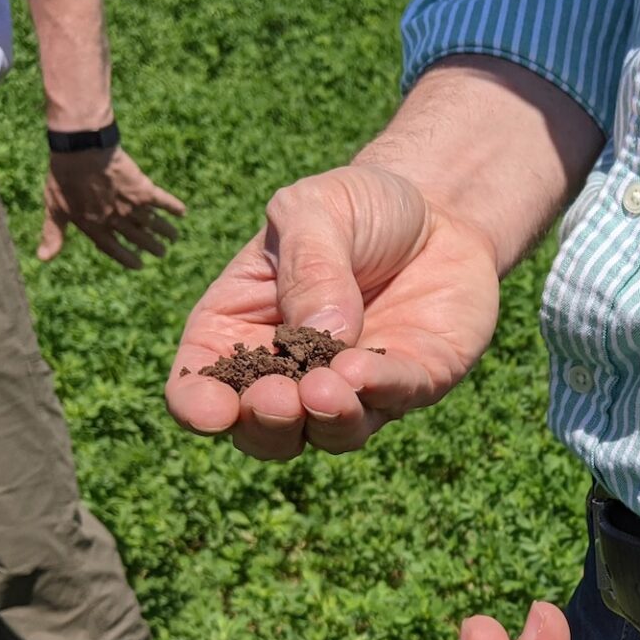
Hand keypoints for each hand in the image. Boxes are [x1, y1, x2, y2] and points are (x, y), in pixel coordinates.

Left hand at [40, 146, 185, 267]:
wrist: (81, 151)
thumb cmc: (64, 178)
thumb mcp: (54, 208)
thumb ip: (53, 234)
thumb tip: (43, 259)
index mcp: (95, 226)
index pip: (113, 248)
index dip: (126, 258)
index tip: (139, 265)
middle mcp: (116, 220)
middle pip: (138, 238)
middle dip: (151, 247)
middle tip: (161, 253)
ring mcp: (131, 206)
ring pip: (152, 223)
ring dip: (164, 231)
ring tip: (173, 237)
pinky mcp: (142, 189)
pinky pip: (162, 201)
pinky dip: (173, 206)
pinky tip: (182, 212)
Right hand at [167, 164, 500, 460]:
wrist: (440, 208)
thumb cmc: (359, 206)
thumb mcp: (313, 210)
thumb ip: (308, 267)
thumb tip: (319, 334)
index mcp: (239, 330)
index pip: (201, 387)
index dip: (200, 407)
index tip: (213, 411)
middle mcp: (291, 372)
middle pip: (265, 430)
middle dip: (267, 424)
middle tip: (277, 397)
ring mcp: (352, 388)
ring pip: (330, 432)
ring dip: (325, 420)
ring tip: (323, 391)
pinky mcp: (411, 385)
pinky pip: (393, 401)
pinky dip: (379, 392)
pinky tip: (364, 372)